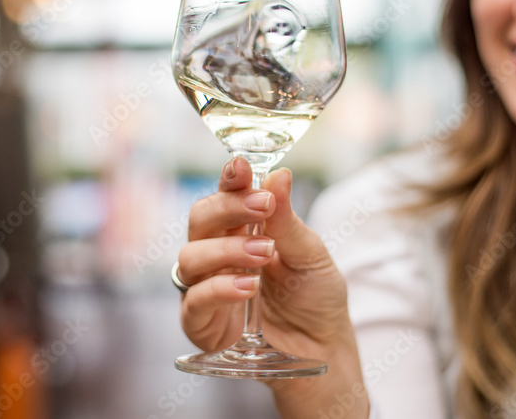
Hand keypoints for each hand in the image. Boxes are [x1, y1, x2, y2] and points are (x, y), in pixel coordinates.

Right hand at [177, 157, 367, 417]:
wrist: (324, 348)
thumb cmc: (315, 297)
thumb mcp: (311, 255)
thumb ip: (288, 220)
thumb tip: (279, 174)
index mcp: (242, 229)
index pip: (225, 195)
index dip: (229, 178)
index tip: (242, 166)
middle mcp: (217, 253)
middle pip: (200, 218)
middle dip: (228, 208)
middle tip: (262, 207)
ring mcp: (206, 287)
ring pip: (191, 257)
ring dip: (227, 250)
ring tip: (264, 254)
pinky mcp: (201, 323)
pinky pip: (193, 301)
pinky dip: (219, 289)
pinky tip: (248, 287)